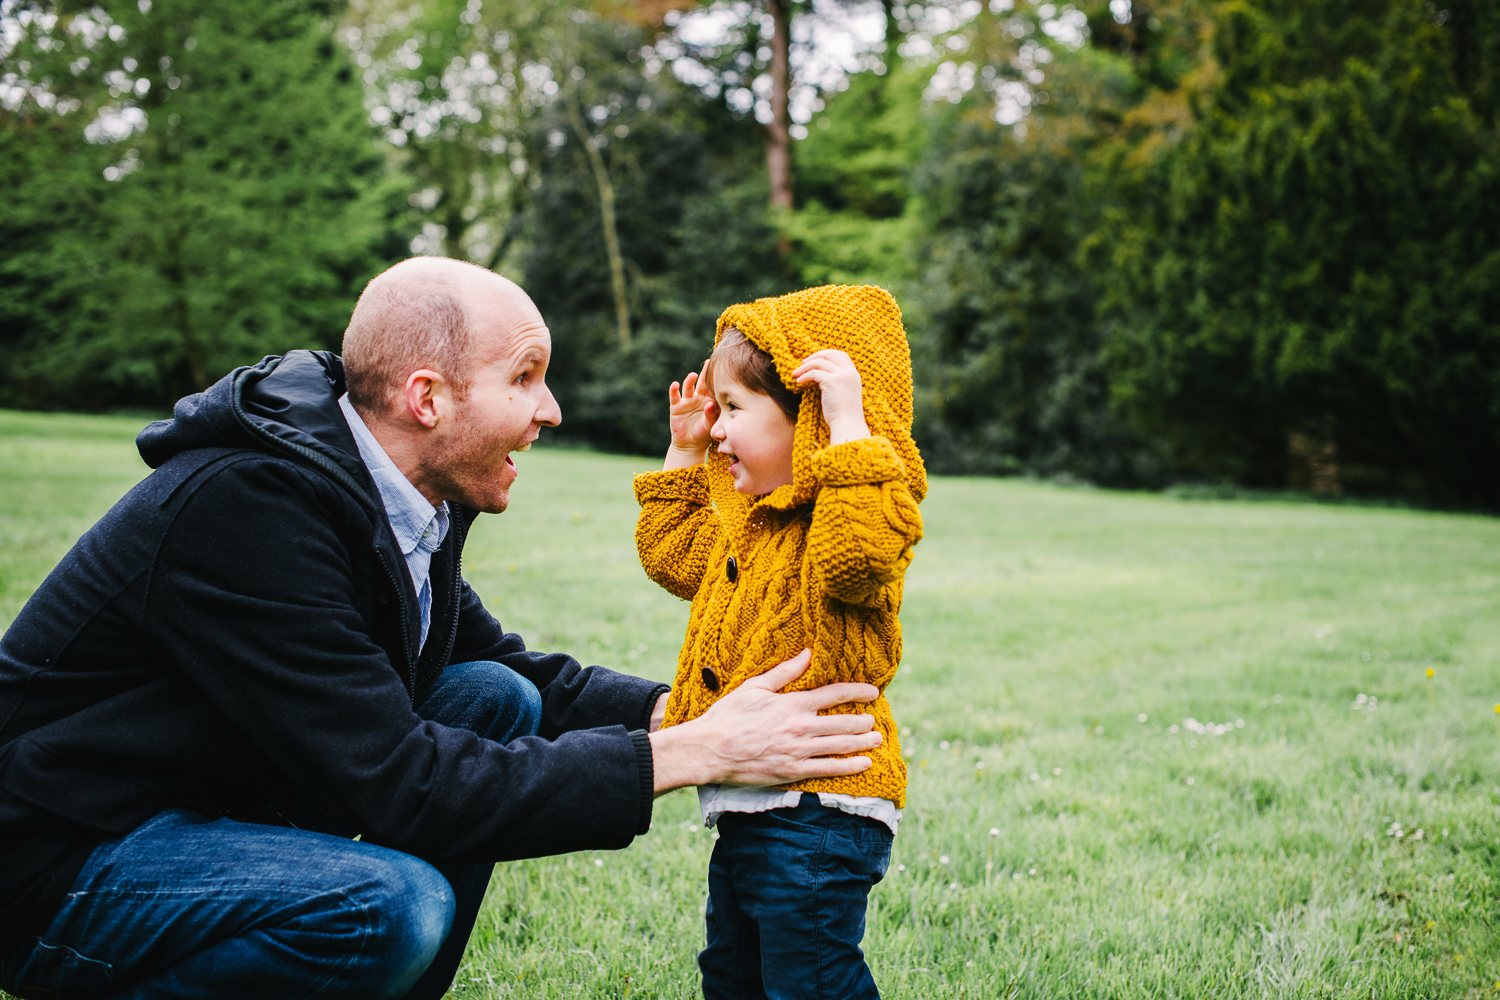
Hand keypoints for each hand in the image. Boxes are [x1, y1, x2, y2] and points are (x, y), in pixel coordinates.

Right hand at [648, 649, 881, 793]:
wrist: (710, 750)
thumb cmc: (728, 716)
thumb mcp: (755, 687)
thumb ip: (784, 672)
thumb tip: (807, 654)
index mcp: (792, 703)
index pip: (834, 694)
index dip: (857, 691)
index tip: (873, 692)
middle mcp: (800, 727)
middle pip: (844, 722)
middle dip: (864, 721)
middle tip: (876, 721)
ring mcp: (799, 751)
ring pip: (841, 745)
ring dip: (863, 743)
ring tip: (876, 740)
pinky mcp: (793, 771)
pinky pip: (829, 769)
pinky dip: (850, 766)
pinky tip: (864, 764)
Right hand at [664, 370, 716, 468]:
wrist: (690, 445)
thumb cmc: (704, 434)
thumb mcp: (711, 425)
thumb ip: (711, 415)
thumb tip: (710, 404)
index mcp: (709, 401)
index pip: (713, 388)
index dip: (716, 379)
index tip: (721, 368)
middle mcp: (698, 398)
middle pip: (702, 383)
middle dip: (705, 373)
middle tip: (708, 363)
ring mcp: (687, 401)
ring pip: (688, 387)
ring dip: (690, 380)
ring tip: (693, 375)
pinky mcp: (676, 406)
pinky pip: (674, 396)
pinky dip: (674, 390)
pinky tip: (675, 384)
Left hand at [792, 350, 869, 444]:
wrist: (848, 424)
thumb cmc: (844, 414)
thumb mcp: (845, 393)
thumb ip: (838, 382)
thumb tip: (820, 375)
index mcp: (854, 374)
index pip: (841, 355)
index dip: (826, 354)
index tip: (815, 359)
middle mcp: (849, 372)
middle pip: (829, 354)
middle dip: (814, 356)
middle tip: (802, 363)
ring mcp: (841, 376)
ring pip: (819, 362)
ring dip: (805, 367)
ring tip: (796, 373)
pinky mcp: (832, 381)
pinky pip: (814, 373)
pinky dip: (804, 376)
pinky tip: (799, 382)